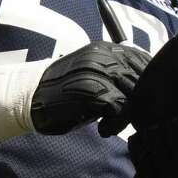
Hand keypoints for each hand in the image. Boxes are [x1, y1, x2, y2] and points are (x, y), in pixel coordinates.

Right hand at [31, 41, 151, 135]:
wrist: (30, 96)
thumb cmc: (65, 90)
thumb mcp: (95, 74)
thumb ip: (119, 75)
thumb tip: (146, 88)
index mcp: (108, 49)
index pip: (145, 62)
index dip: (147, 87)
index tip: (137, 103)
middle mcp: (105, 56)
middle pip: (143, 81)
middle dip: (139, 104)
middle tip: (122, 118)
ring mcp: (99, 72)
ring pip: (134, 95)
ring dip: (127, 116)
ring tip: (110, 123)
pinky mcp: (93, 91)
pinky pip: (121, 109)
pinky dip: (115, 123)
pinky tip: (102, 128)